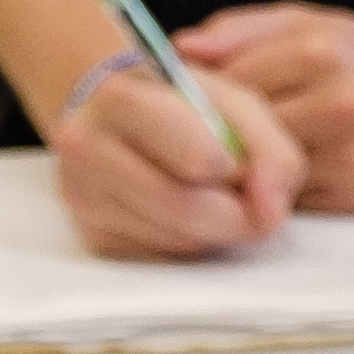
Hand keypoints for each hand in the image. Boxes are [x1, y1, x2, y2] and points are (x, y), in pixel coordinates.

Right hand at [51, 54, 299, 258]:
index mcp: (121, 96)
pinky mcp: (93, 238)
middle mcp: (85, 146)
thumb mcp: (231, 101)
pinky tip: (186, 212)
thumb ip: (268, 147)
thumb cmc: (179, 103)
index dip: (236, 169)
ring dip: (214, 229)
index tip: (242, 163)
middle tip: (253, 203)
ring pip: (178, 239)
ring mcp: (83, 197)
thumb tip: (270, 212)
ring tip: (215, 196)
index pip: (195, 156)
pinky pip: (163, 257)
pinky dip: (190, 242)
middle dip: (235, 213)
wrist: (113, 115)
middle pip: (184, 207)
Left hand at [182, 1, 353, 211]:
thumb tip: (179, 49)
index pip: (229, 83)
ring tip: (239, 155)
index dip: (201, 96)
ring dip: (245, 169)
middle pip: (244, 133)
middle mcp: (341, 104)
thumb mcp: (308, 22)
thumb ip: (238, 30)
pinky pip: (294, 204)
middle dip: (220, 135)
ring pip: (265, 174)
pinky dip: (277, 193)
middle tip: (202, 134)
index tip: (188, 101)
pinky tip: (275, 177)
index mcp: (321, 50)